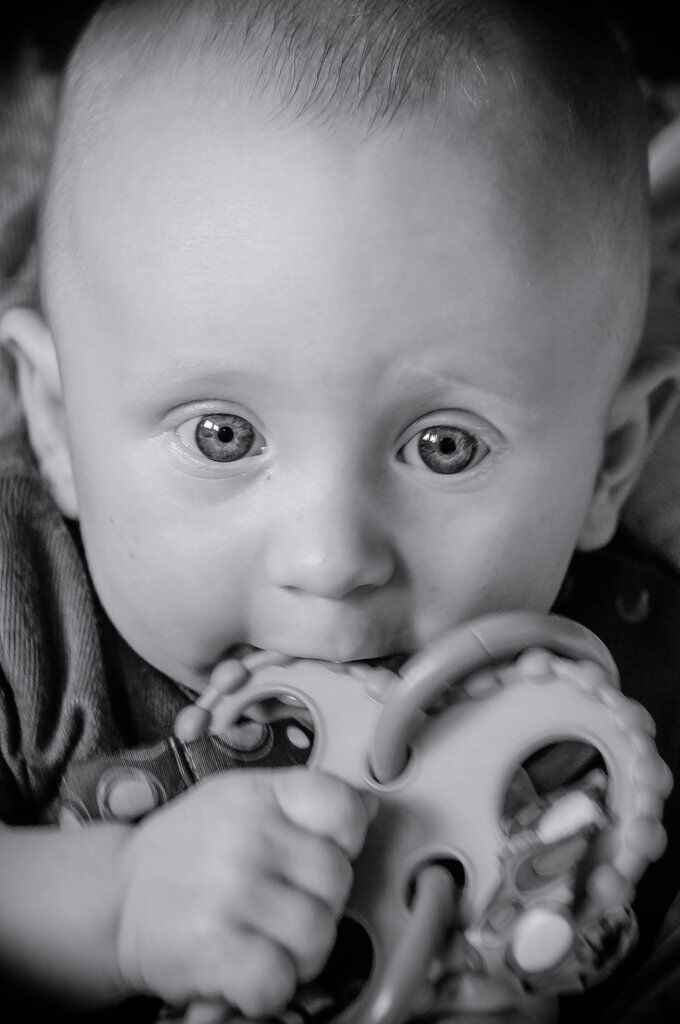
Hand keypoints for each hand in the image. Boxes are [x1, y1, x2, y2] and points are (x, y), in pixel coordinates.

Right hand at [115, 768, 372, 1018]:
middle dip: (321, 903)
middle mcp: (249, 837)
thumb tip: (372, 805)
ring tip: (268, 940)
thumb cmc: (192, 847)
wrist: (118, 895)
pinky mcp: (214, 947)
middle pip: (338, 881)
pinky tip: (250, 970)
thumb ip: (305, 801)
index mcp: (262, 794)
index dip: (347, 836)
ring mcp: (232, 891)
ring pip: (317, 936)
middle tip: (286, 907)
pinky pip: (277, 981)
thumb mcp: (244, 801)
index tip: (325, 848)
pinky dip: (270, 988)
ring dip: (300, 952)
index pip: (343, 807)